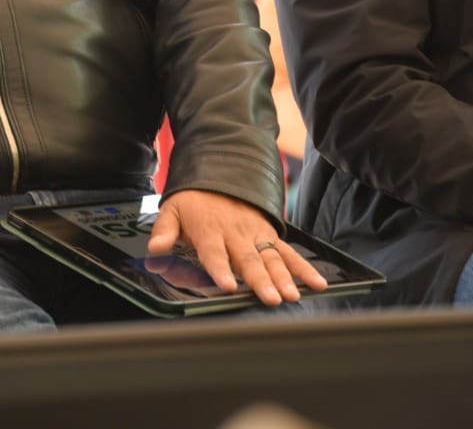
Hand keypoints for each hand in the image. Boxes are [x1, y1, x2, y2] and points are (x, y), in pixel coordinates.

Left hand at [147, 189, 328, 305]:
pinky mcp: (270, 235)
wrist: (219, 174)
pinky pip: (289, 253)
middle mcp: (235, 233)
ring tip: (291, 295)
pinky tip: (316, 283)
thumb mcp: (172, 210)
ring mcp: (256, 234)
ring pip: (271, 258)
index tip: (228, 285)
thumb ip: (164, 231)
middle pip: (248, 260)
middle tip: (270, 298)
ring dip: (283, 278)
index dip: (221, 269)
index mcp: (209, 229)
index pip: (214, 252)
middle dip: (260, 281)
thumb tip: (155, 249)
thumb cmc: (194, 199)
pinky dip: (304, 268)